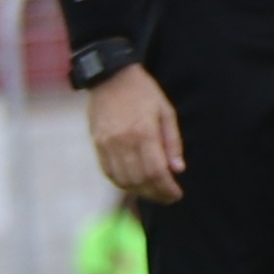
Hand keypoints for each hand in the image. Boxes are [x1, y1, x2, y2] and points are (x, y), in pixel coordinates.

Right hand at [88, 64, 186, 202]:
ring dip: (139, 192)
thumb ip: (172, 142)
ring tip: (153, 192)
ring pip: (123, 180)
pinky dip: (121, 183)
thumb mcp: (166, 111)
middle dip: (155, 194)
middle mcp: (123, 141)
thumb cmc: (144, 92)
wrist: (110, 77)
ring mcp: (107, 144)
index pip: (156, 171)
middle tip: (167, 197)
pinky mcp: (96, 144)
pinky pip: (108, 172)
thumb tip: (177, 169)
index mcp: (144, 132)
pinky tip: (133, 184)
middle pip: (139, 180)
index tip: (176, 195)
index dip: (167, 188)